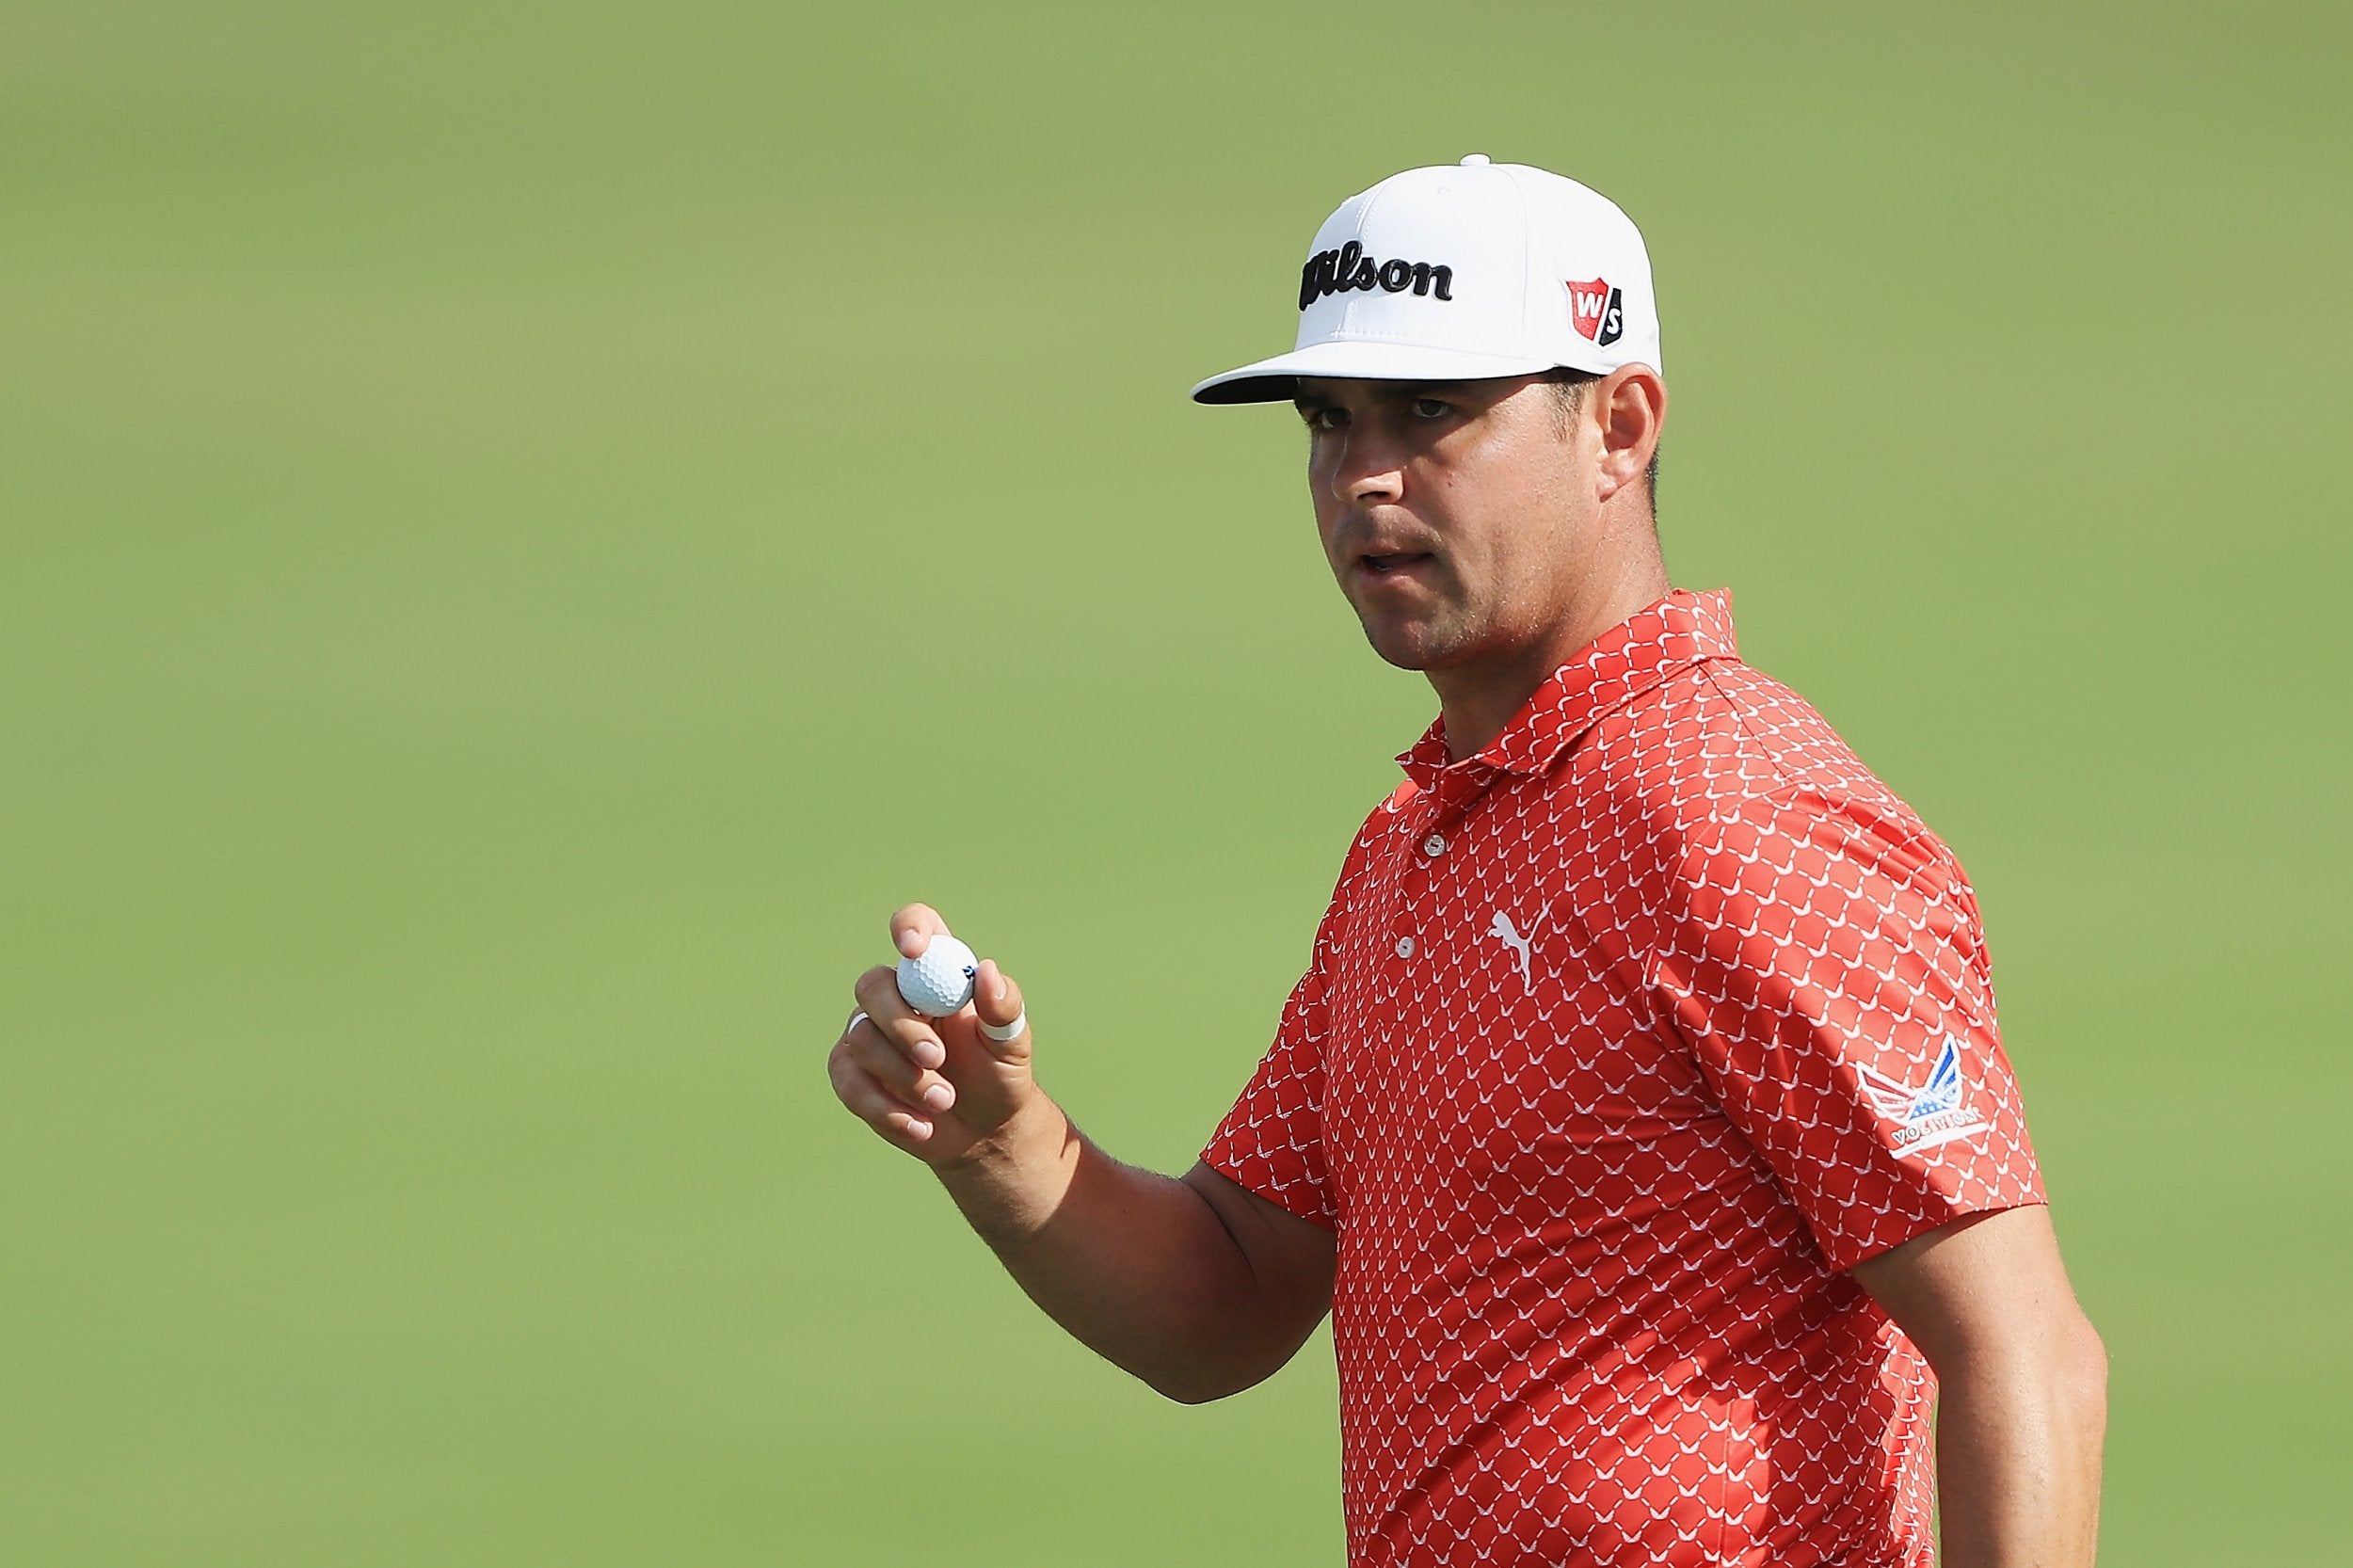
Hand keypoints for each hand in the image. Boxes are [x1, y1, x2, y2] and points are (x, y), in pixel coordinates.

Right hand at [827, 903, 1039, 1167]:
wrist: (983, 1131)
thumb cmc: (1000, 1075)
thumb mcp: (1012, 1043)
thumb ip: (1004, 1007)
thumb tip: (986, 971)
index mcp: (938, 972)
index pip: (917, 928)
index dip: (909, 929)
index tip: (914, 951)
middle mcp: (895, 995)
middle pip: (873, 985)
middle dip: (901, 1025)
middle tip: (935, 1058)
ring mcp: (868, 1033)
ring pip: (861, 1039)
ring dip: (904, 1076)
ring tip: (944, 1101)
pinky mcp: (851, 1073)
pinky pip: (849, 1082)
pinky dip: (885, 1108)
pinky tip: (921, 1125)